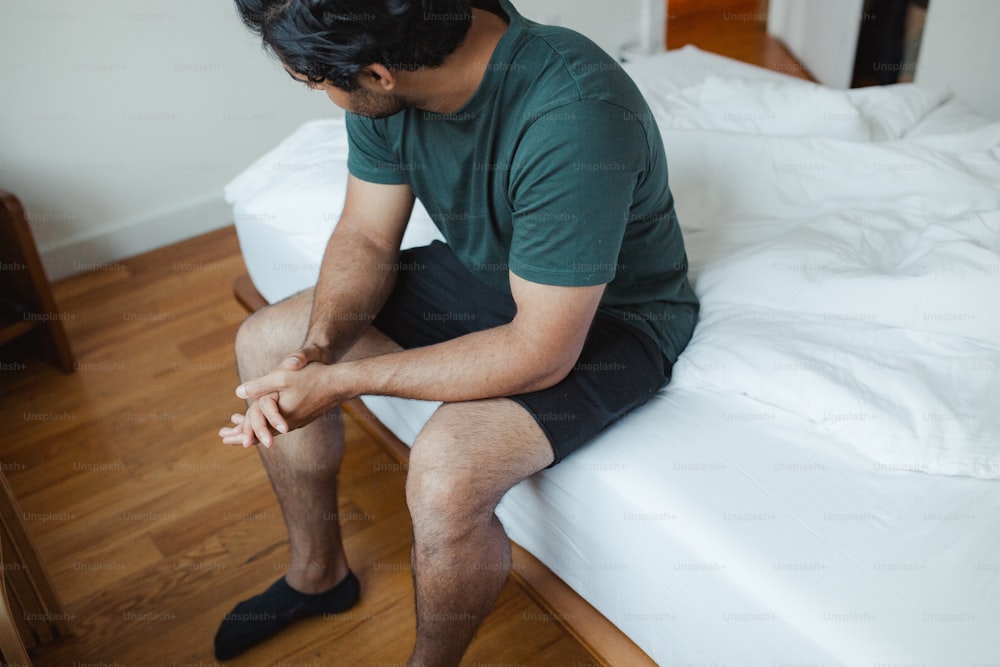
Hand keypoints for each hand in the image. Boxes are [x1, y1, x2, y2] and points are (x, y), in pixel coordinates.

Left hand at [219, 345, 340, 447]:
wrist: (340, 383)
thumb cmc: (313, 377)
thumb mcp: (283, 377)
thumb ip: (260, 385)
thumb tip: (238, 391)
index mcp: (280, 415)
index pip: (254, 428)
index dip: (238, 432)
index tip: (223, 436)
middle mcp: (289, 423)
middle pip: (261, 433)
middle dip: (242, 434)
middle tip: (225, 438)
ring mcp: (298, 421)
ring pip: (271, 430)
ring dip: (255, 430)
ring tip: (242, 431)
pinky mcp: (304, 417)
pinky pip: (282, 425)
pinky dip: (269, 425)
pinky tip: (268, 421)